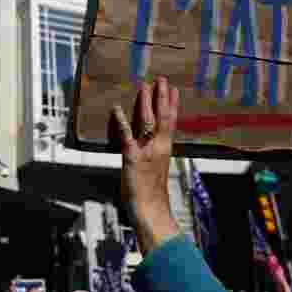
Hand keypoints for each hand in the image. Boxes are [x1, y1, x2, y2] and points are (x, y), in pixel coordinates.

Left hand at [112, 77, 180, 252]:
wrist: (151, 212)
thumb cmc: (152, 195)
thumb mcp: (156, 171)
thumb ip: (154, 156)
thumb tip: (153, 147)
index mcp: (165, 150)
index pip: (172, 123)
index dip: (172, 105)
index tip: (175, 90)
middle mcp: (158, 148)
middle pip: (163, 118)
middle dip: (161, 97)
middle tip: (161, 79)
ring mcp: (146, 152)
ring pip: (148, 122)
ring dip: (146, 103)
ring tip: (145, 87)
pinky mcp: (132, 158)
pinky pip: (127, 136)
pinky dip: (122, 122)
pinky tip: (116, 109)